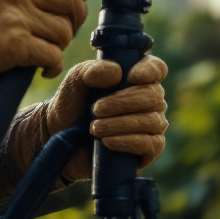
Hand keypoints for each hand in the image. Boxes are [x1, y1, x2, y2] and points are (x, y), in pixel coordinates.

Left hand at [6, 55, 167, 183]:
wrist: (63, 140)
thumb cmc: (72, 106)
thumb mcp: (74, 83)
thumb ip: (89, 70)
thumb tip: (116, 72)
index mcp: (135, 78)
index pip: (157, 68)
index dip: (149, 71)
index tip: (130, 77)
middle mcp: (149, 100)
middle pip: (153, 96)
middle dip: (123, 102)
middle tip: (96, 109)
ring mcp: (151, 126)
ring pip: (151, 121)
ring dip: (120, 124)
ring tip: (95, 128)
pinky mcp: (149, 150)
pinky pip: (152, 144)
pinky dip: (128, 141)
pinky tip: (107, 142)